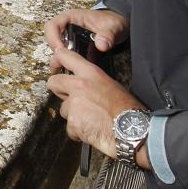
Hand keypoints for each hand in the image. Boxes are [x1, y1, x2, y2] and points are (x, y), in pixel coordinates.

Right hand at [43, 8, 128, 71]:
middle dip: (56, 52)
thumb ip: (108, 35)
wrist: (118, 26)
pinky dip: (67, 63)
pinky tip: (73, 71)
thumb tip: (101, 45)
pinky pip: (65, 55)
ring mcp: (69, 37)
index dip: (52, 38)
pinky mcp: (74, 47)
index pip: (53, 26)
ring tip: (68, 70)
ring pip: (57, 49)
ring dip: (60, 59)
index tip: (60, 51)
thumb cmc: (113, 22)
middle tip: (65, 63)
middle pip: (51, 39)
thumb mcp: (113, 26)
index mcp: (72, 17)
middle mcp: (67, 27)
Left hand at [48, 47, 148, 166]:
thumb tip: (85, 84)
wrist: (133, 131)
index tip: (57, 58)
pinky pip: (70, 128)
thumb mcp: (112, 85)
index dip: (59, 57)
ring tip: (91, 120)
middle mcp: (79, 86)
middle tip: (71, 98)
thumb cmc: (128, 110)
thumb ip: (93, 82)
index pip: (67, 57)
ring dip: (73, 115)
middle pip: (53, 82)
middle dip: (60, 90)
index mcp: (91, 74)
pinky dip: (78, 132)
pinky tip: (92, 131)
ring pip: (64, 109)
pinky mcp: (73, 123)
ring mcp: (74, 105)